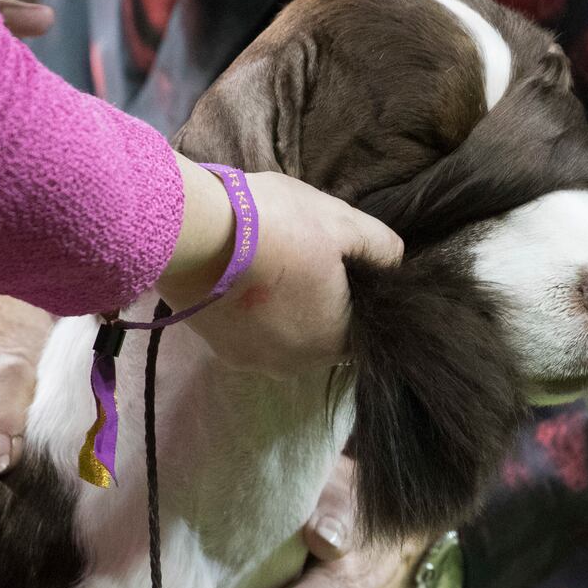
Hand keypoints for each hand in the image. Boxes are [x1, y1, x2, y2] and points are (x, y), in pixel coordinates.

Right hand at [160, 159, 403, 377]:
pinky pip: (246, 336)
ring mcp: (252, 362)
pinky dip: (248, 315)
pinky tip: (239, 281)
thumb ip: (381, 247)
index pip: (360, 331)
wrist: (193, 234)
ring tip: (266, 270)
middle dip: (315, 306)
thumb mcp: (343, 222)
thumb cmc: (279, 227)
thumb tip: (393, 262)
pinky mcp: (217, 351)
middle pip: (318, 337)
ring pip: (280, 339)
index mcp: (333, 341)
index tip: (338, 267)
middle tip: (300, 261)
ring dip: (279, 313)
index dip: (352, 298)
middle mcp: (295, 365)